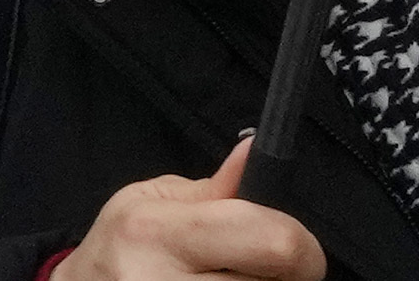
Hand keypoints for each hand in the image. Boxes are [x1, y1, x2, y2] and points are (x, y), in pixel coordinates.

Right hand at [76, 142, 321, 280]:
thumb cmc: (119, 246)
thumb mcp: (150, 200)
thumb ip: (215, 190)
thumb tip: (256, 150)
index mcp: (158, 234)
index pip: (273, 243)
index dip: (299, 241)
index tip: (288, 239)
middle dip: (287, 273)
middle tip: (258, 263)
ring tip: (234, 277)